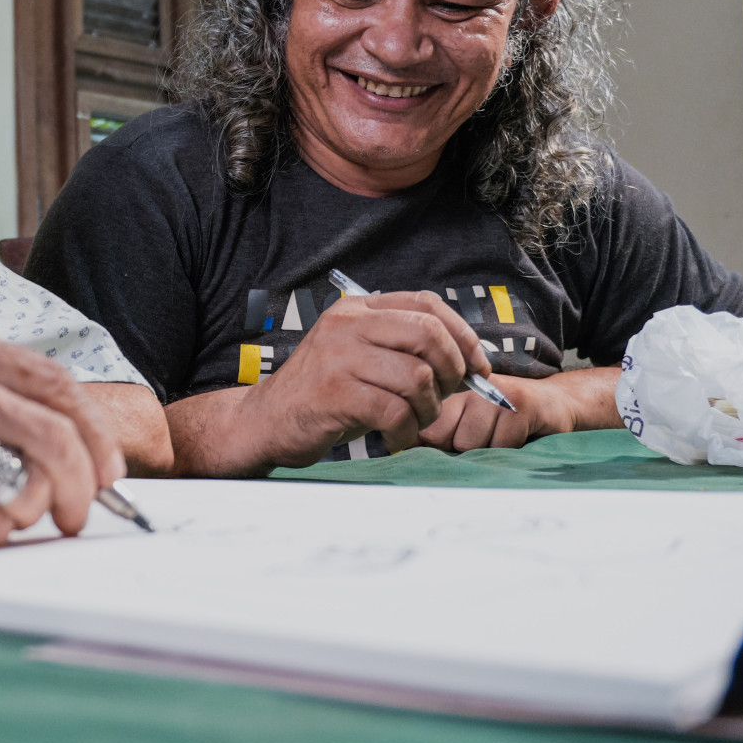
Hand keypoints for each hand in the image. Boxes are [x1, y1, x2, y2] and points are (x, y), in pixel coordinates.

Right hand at [235, 291, 490, 468]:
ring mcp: (338, 356)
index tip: (477, 366)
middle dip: (452, 371)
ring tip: (414, 422)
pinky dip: (406, 432)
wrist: (265, 419)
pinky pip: (395, 411)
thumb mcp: (360, 355)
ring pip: (417, 377)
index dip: (463, 334)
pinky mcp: (334, 392)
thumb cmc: (324, 394)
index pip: (427, 303)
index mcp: (358, 308)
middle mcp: (348, 324)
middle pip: (428, 334)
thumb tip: (470, 363)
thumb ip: (403, 348)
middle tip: (446, 396)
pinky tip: (396, 438)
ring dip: (428, 410)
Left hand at [418, 365, 622, 452]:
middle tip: (484, 436)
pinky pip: (499, 447)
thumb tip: (400, 452)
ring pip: (469, 446)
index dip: (437, 447)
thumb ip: (433, 434)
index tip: (455, 442)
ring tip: (501, 434)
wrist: (555, 403)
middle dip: (460, 450)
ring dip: (486, 452)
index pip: (422, 430)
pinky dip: (510, 451)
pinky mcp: (519, 406)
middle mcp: (465, 387)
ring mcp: (492, 394)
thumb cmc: (503, 420)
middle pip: (441, 439)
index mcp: (447, 390)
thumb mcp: (465, 422)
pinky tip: (519, 435)